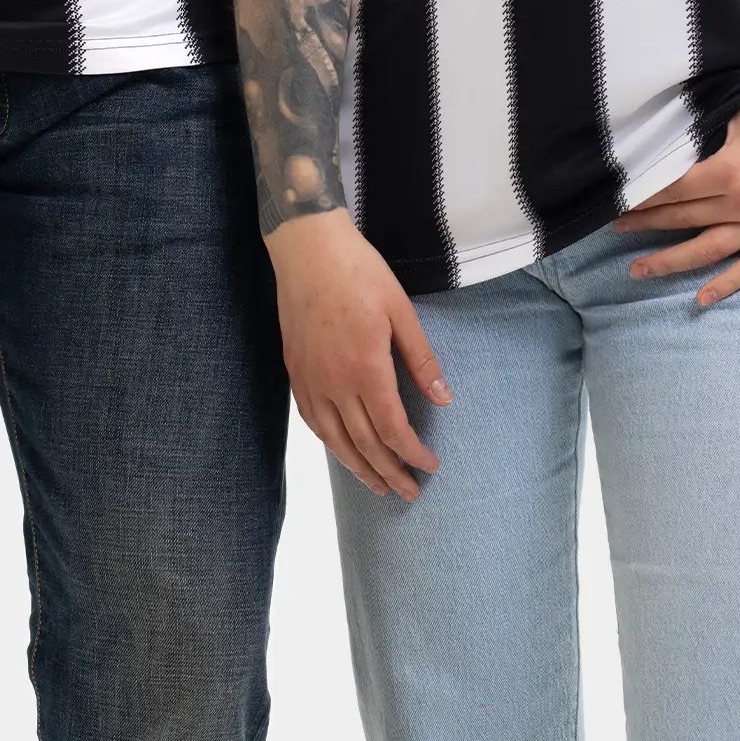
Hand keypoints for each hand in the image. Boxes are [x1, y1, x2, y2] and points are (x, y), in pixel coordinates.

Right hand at [265, 209, 450, 499]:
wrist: (307, 248)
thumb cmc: (359, 272)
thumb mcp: (400, 310)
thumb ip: (421, 359)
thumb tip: (443, 399)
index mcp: (365, 368)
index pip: (392, 429)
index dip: (412, 454)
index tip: (430, 468)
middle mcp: (334, 383)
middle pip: (364, 444)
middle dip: (389, 472)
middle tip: (409, 492)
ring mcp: (311, 379)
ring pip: (335, 440)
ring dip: (358, 467)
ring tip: (378, 486)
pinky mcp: (296, 370)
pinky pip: (313, 420)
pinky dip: (330, 442)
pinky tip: (342, 449)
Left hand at [613, 72, 739, 305]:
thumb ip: (708, 121)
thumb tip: (671, 126)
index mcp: (732, 170)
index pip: (673, 190)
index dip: (641, 197)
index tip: (614, 201)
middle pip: (684, 219)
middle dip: (645, 224)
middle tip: (612, 229)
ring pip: (710, 250)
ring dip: (671, 261)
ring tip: (637, 271)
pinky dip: (727, 284)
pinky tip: (702, 298)